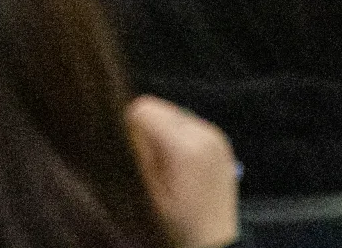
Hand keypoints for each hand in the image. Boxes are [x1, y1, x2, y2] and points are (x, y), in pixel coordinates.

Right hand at [127, 95, 236, 247]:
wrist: (216, 244)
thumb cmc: (179, 226)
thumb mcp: (147, 194)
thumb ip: (133, 155)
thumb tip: (120, 128)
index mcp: (185, 146)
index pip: (143, 109)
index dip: (128, 128)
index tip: (130, 153)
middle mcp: (204, 133)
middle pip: (158, 107)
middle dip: (146, 129)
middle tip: (148, 163)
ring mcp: (215, 136)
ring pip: (172, 113)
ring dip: (162, 132)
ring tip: (166, 166)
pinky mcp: (221, 141)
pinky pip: (188, 124)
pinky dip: (177, 137)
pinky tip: (180, 165)